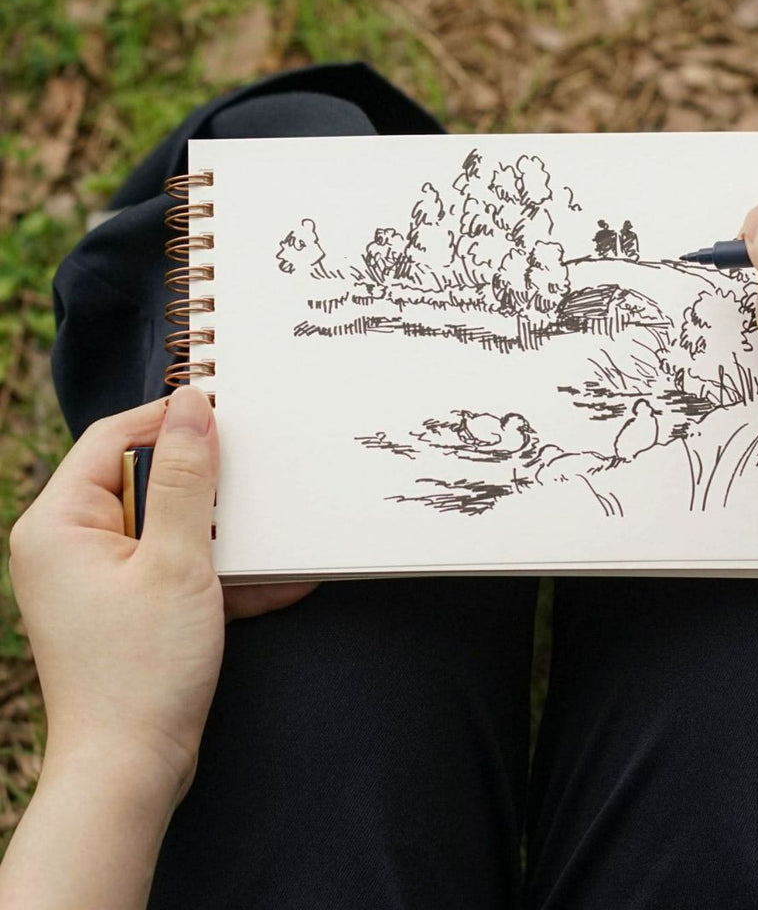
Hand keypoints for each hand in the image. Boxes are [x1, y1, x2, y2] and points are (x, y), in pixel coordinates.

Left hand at [9, 387, 315, 805]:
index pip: (113, 437)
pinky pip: (174, 568)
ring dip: (223, 534)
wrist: (130, 771)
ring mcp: (96, 579)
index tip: (228, 414)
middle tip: (257, 476)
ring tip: (275, 534)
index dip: (170, 419)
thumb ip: (187, 479)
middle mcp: (68, 545)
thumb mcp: (178, 561)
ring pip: (168, 526)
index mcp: (60, 523)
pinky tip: (276, 580)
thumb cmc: (144, 669)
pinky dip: (218, 574)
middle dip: (208, 485)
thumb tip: (191, 406)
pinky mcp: (124, 607)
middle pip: (143, 480)